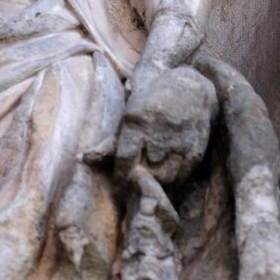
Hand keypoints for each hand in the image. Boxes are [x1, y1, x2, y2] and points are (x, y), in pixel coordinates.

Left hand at [115, 66, 216, 188]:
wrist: (189, 88)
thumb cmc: (151, 103)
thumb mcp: (129, 116)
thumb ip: (111, 143)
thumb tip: (84, 159)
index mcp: (136, 121)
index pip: (125, 158)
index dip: (121, 178)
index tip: (119, 189)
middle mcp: (159, 132)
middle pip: (145, 172)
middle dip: (139, 184)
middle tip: (134, 191)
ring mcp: (179, 142)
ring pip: (165, 178)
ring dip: (157, 185)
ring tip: (151, 187)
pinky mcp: (195, 150)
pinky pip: (181, 176)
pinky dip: (172, 182)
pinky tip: (166, 180)